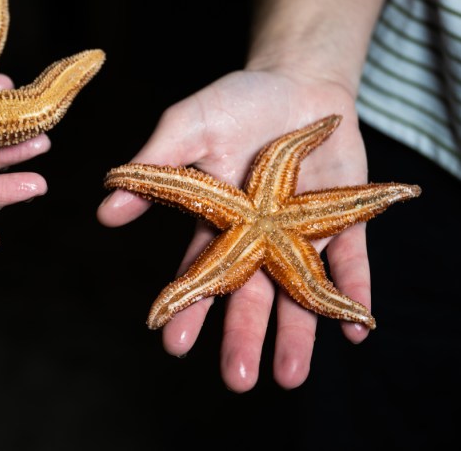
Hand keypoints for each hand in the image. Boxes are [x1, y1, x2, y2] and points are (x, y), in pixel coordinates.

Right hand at [97, 68, 371, 391]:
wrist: (296, 81)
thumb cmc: (235, 101)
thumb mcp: (188, 126)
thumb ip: (154, 167)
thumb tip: (105, 208)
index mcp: (217, 222)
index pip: (201, 273)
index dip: (188, 308)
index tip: (174, 343)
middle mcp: (258, 239)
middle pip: (249, 296)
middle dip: (242, 337)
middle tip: (236, 378)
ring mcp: (301, 234)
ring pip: (298, 293)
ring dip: (297, 334)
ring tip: (288, 376)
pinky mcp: (344, 221)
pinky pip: (352, 261)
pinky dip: (354, 293)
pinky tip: (355, 331)